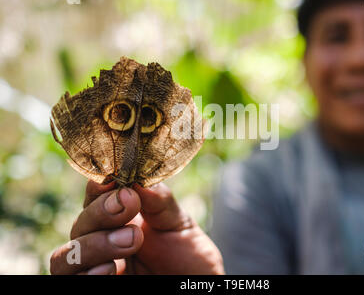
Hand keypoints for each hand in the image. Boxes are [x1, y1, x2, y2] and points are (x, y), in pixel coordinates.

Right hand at [50, 180, 223, 274]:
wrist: (199, 283)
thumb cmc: (188, 255)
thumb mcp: (178, 223)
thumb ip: (158, 200)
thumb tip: (138, 179)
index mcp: (120, 217)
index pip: (96, 196)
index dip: (99, 185)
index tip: (112, 179)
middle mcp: (102, 240)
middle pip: (80, 223)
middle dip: (102, 212)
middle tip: (130, 205)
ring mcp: (98, 267)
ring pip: (66, 256)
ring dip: (94, 245)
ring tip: (132, 240)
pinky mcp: (98, 286)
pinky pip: (72, 281)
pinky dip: (87, 274)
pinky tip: (110, 269)